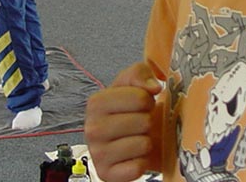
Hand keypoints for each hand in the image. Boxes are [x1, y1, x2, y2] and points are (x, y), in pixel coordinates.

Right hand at [85, 62, 162, 181]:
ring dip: (146, 143)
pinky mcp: (105, 173)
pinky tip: (132, 156)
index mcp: (96, 102)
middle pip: (143, 122)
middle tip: (139, 124)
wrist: (118, 141)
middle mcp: (92, 127)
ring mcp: (97, 152)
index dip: (147, 100)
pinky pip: (138, 168)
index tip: (141, 105)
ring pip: (143, 145)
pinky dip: (141, 163)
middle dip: (148, 123)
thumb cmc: (125, 112)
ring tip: (135, 139)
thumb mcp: (130, 85)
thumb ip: (140, 73)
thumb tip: (153, 86)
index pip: (140, 97)